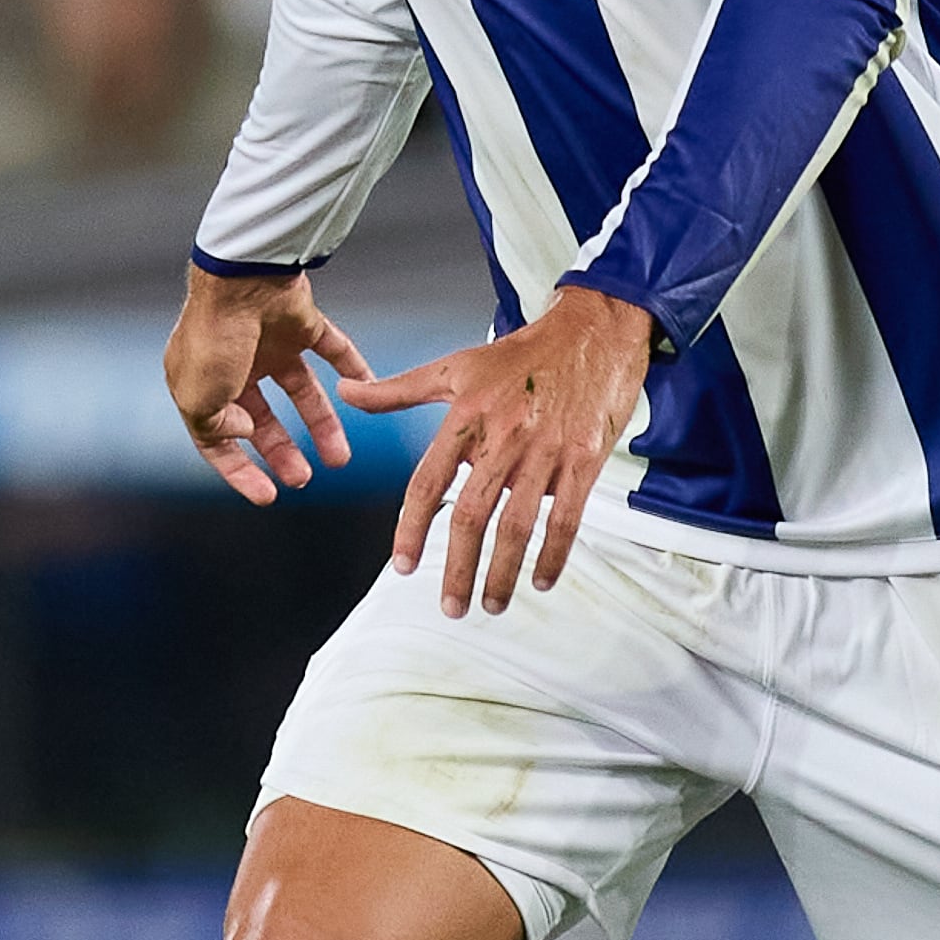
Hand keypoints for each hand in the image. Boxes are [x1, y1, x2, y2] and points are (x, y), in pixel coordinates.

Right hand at [164, 266, 373, 505]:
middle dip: (282, 451)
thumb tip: (246, 434)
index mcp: (200, 382)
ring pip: (301, 392)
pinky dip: (353, 369)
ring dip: (321, 424)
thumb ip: (216, 428)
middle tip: (303, 479)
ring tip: (339, 457)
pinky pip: (334, 350)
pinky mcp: (302, 323)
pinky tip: (367, 390)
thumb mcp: (197, 398)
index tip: (266, 495)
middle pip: (263, 418)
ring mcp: (270, 343)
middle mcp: (235, 364)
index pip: (218, 436)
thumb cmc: (214, 339)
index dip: (240, 469)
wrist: (244, 280)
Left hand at [338, 285, 656, 616]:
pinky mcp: (584, 460)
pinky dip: (553, 554)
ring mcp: (546, 452)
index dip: (412, 527)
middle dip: (458, 567)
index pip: (429, 482)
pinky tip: (540, 580)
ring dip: (503, 573)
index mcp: (467, 418)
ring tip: (492, 605)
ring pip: (518, 524)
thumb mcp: (455, 367)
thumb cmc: (521, 354)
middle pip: (472, 515)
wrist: (592, 332)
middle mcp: (504, 438)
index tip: (402, 565)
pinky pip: (567, 518)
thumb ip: (398, 389)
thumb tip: (347, 392)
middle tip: (450, 607)